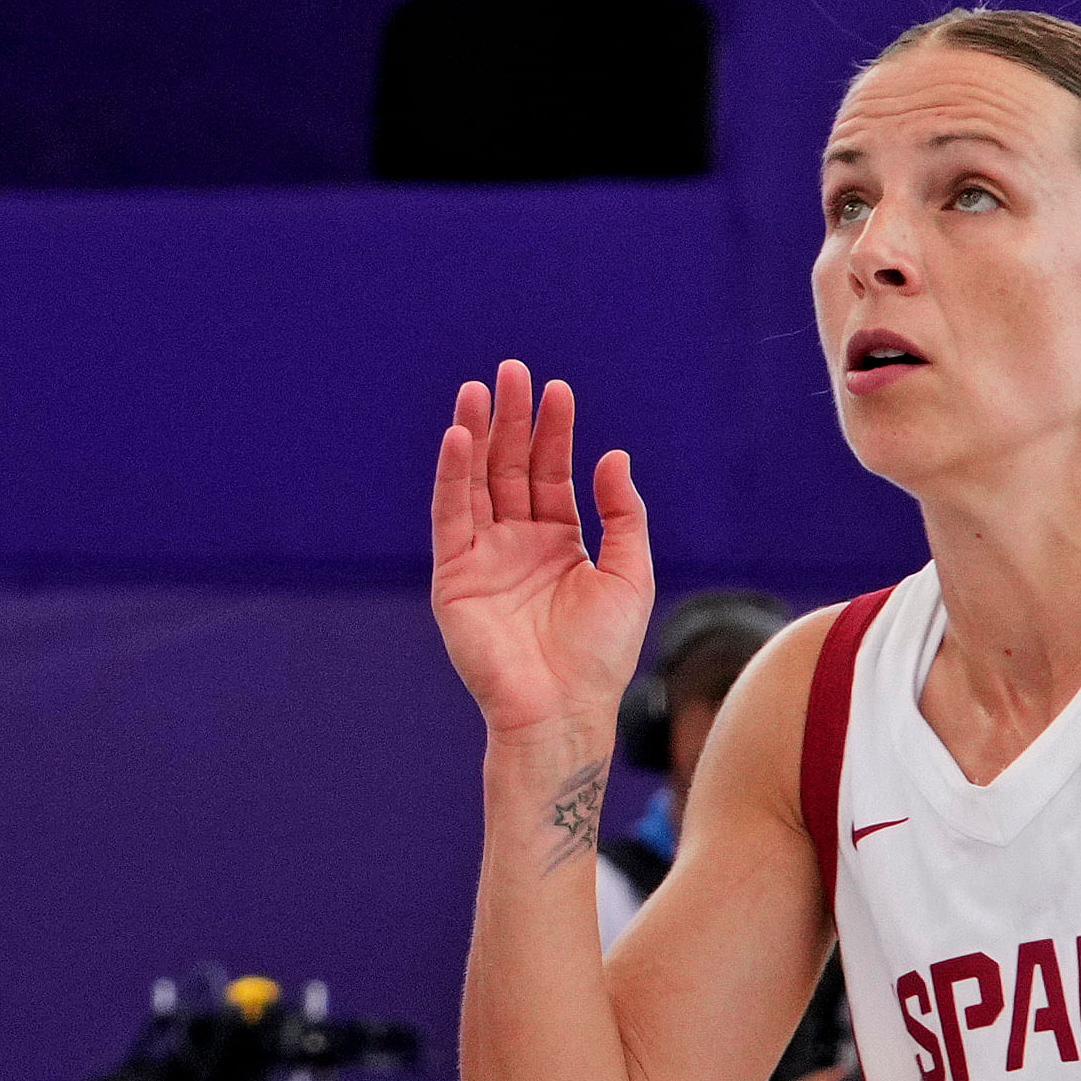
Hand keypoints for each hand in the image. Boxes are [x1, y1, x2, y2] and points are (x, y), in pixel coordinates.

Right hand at [431, 362, 653, 741]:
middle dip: (511, 419)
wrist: (563, 710)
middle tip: (512, 370)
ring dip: (475, 435)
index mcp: (557, 543)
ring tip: (478, 390)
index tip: (558, 389)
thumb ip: (622, 514)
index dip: (555, 431)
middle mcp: (516, 544)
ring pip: (476, 482)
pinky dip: (451, 476)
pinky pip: (450, 516)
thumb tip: (612, 456)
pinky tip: (459, 438)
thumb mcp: (629, 574)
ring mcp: (482, 558)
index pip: (550, 473)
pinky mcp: (453, 576)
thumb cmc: (601, 654)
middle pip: (510, 467)